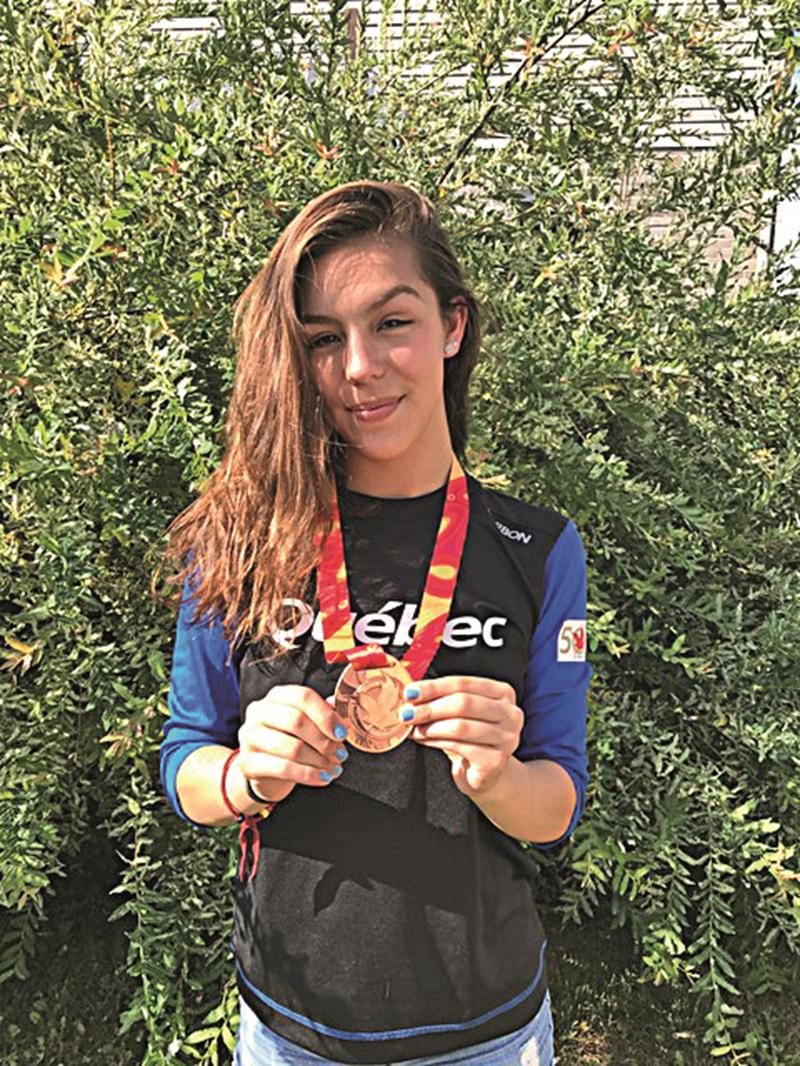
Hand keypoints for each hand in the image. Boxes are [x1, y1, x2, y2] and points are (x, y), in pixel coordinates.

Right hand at [237, 686, 348, 802]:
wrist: (265, 771)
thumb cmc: (290, 740)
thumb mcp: (306, 723)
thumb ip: (323, 714)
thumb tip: (341, 710)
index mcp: (277, 696)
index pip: (303, 697)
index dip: (326, 715)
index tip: (342, 733)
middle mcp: (258, 711)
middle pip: (297, 721)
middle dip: (325, 741)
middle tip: (341, 754)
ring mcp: (249, 736)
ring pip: (292, 747)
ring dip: (319, 760)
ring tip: (334, 768)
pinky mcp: (247, 762)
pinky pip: (283, 769)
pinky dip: (309, 775)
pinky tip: (323, 778)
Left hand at [402, 676, 523, 795]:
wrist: (485, 772)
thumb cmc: (471, 736)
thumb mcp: (461, 711)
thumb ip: (443, 697)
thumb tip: (412, 693)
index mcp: (503, 693)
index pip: (464, 683)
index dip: (434, 687)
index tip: (411, 692)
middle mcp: (510, 714)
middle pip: (464, 703)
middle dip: (430, 707)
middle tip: (407, 713)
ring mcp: (507, 738)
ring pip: (460, 726)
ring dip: (430, 727)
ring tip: (413, 728)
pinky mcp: (496, 761)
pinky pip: (459, 747)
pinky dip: (436, 742)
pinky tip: (424, 740)